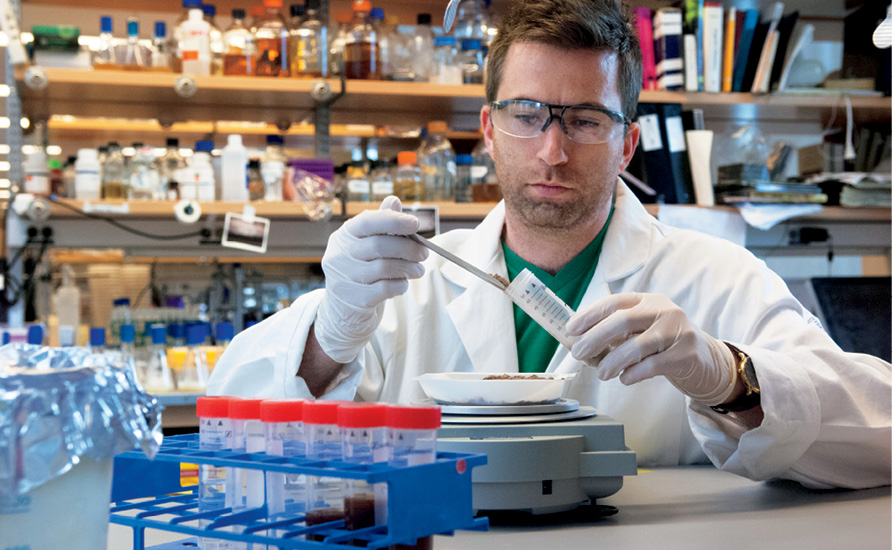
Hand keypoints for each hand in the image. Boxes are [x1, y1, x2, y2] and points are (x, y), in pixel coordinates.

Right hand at [314, 196, 428, 362]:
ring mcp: (344, 278)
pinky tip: (404, 284)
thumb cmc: (362, 269)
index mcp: (344, 236)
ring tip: (419, 270)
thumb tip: (394, 201)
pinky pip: (385, 289)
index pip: (368, 222)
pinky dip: (400, 285)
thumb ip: (381, 224)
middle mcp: (339, 255)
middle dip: (408, 248)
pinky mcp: (354, 299)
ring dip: (408, 268)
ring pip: (384, 268)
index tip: (416, 224)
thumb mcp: (367, 245)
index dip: (394, 221)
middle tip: (424, 253)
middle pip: (379, 246)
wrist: (344, 308)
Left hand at [566, 293, 736, 405]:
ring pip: (637, 345)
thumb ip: (615, 332)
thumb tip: (578, 341)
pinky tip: (625, 379)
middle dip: (595, 338)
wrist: (706, 360)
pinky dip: (634, 373)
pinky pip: (654, 364)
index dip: (589, 315)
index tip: (571, 330)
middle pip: (623, 320)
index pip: (614, 302)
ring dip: (613, 361)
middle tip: (578, 353)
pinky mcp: (687, 354)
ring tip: (601, 372)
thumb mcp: (641, 329)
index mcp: (648, 300)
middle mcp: (664, 310)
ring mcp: (678, 331)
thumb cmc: (664, 345)